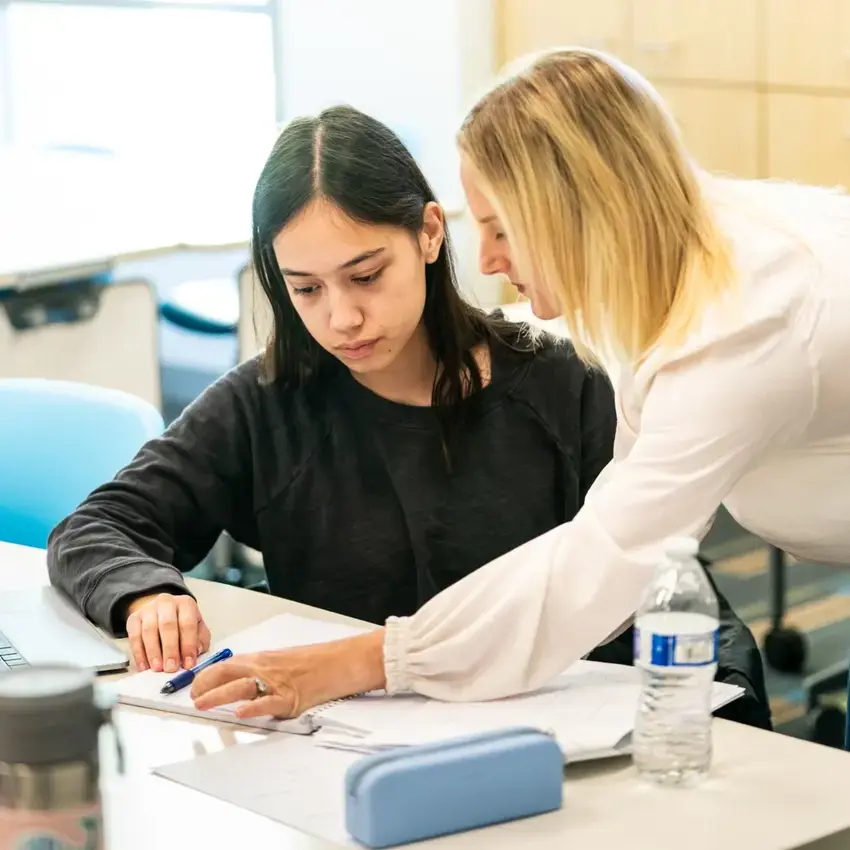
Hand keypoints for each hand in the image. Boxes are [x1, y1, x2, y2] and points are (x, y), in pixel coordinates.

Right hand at [126, 593, 210, 673]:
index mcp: (185, 604)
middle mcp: (166, 602)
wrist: (161, 611)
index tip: (188, 664)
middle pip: (167, 625)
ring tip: (158, 668)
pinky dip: (139, 654)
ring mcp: (148, 609)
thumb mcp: (197, 628)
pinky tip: (144, 666)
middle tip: (171, 668)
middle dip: (170, 649)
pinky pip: (134, 636)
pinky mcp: (133, 618)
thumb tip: (196, 651)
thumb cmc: (182, 623)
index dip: (188, 645)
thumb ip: (200, 640)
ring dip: (153, 652)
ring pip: (149, 631)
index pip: (188, 624)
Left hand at [190, 630, 385, 718]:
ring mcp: (278, 684)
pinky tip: (240, 713)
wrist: (342, 661)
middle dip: (206, 686)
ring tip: (202, 705)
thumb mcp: (283, 661)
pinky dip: (253, 708)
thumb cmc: (316, 661)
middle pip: (228, 674)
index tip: (194, 686)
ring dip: (218, 696)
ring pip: (241, 687)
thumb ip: (261, 672)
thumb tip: (239, 684)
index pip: (226, 664)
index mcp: (263, 659)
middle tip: (192, 698)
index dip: (206, 676)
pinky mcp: (292, 699)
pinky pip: (268, 703)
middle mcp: (266, 668)